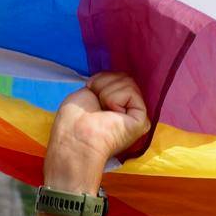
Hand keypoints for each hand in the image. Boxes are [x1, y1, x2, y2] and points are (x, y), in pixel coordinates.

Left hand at [42, 72, 150, 191]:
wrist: (75, 138)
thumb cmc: (73, 120)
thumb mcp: (89, 92)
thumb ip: (106, 85)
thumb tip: (118, 78)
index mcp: (115, 106)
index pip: (119, 78)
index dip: (103, 79)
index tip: (90, 88)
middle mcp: (128, 112)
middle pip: (125, 77)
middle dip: (104, 83)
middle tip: (95, 103)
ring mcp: (136, 117)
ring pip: (128, 82)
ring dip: (106, 92)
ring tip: (101, 110)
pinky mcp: (142, 121)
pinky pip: (131, 93)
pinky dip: (114, 98)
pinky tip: (109, 113)